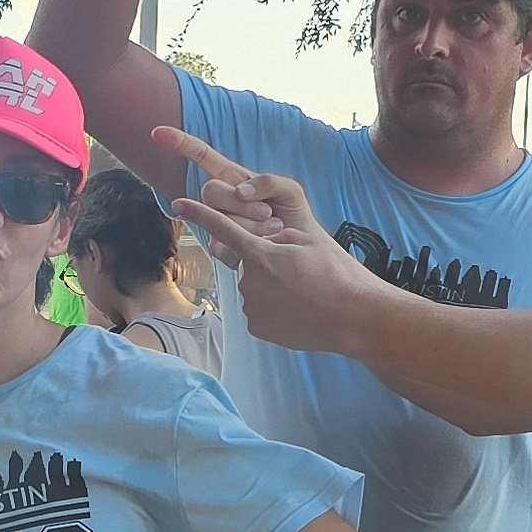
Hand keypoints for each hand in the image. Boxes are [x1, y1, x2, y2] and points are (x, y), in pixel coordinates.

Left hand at [158, 125, 381, 355]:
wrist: (355, 319)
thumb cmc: (337, 274)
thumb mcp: (308, 239)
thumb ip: (274, 237)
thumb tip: (253, 249)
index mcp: (262, 254)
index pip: (222, 228)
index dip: (199, 214)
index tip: (177, 203)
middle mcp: (249, 281)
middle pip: (247, 262)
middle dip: (265, 262)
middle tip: (299, 272)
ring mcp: (250, 307)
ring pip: (253, 286)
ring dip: (270, 286)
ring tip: (302, 293)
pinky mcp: (256, 327)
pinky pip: (257, 309)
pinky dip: (271, 307)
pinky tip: (296, 309)